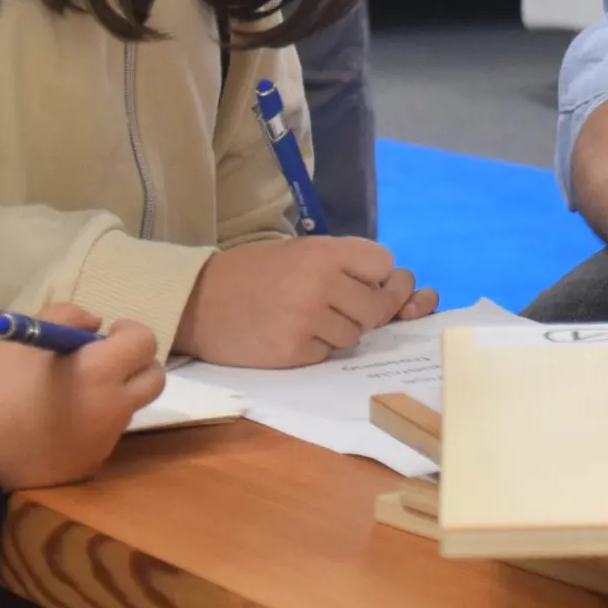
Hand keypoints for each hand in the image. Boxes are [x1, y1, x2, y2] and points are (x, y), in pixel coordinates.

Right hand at [0, 307, 166, 491]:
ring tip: (73, 391)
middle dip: (137, 364)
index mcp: (99, 372)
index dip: (131, 332)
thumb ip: (69, 317)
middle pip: (154, 380)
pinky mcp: (90, 464)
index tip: (108, 333)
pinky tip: (58, 421)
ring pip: (128, 408)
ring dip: (114, 393)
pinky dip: (92, 422)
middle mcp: (112, 408)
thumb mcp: (26, 336)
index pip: (144, 344)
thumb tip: (96, 325)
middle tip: (106, 360)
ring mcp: (104, 441)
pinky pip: (105, 435)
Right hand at [173, 237, 437, 366]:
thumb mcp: (300, 253)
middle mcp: (322, 283)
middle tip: (330, 305)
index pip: (384, 265)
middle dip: (363, 310)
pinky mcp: (294, 352)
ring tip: (302, 317)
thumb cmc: (254, 273)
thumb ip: (348, 267)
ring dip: (337, 331)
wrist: (197, 300)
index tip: (358, 280)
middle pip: (377, 307)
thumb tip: (410, 289)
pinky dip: (314, 349)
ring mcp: (308, 320)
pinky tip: (288, 334)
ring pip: (354, 336)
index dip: (376, 276)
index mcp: (325, 251)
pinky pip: (327, 355)